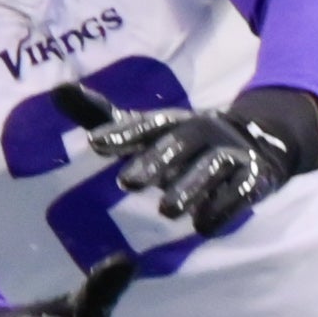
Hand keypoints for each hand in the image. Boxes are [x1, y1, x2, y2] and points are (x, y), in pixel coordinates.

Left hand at [57, 78, 317, 240]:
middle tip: (126, 184)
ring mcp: (231, 153)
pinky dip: (223, 208)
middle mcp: (203, 132)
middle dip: (155, 160)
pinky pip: (241, 192)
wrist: (258, 142)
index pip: (146, 123)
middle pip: (179, 142)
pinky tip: (203, 227)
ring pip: (210, 168)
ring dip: (189, 188)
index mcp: (174, 120)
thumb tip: (59, 90)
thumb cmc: (186, 140)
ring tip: (167, 212)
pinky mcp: (255, 177)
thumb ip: (105, 117)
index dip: (122, 131)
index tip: (94, 144)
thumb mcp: (148, 128)